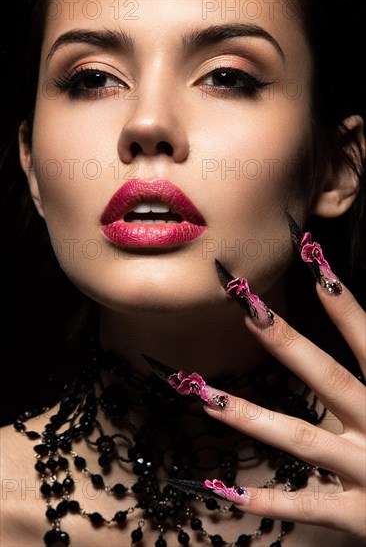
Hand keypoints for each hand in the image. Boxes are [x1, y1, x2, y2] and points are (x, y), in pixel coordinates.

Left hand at [204, 282, 365, 538]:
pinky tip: (226, 490)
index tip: (317, 270)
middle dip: (289, 345)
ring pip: (303, 439)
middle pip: (330, 380)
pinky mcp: (360, 517)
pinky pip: (307, 507)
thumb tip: (362, 336)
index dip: (345, 309)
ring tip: (208, 398)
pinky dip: (268, 501)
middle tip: (250, 313)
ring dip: (253, 417)